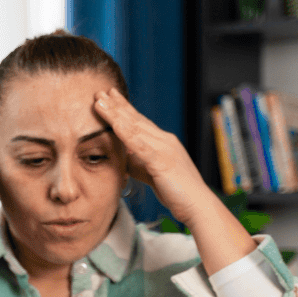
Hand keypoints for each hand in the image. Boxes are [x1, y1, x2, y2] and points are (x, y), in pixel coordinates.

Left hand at [93, 88, 217, 226]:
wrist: (197, 205)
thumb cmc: (177, 192)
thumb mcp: (153, 173)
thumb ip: (139, 163)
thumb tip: (124, 156)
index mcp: (163, 143)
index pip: (139, 122)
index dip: (123, 109)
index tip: (109, 97)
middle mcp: (164, 141)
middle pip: (135, 119)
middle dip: (117, 104)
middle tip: (100, 91)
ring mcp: (164, 149)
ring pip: (135, 127)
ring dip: (116, 113)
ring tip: (100, 101)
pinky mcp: (162, 161)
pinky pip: (140, 145)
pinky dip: (126, 133)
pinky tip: (114, 124)